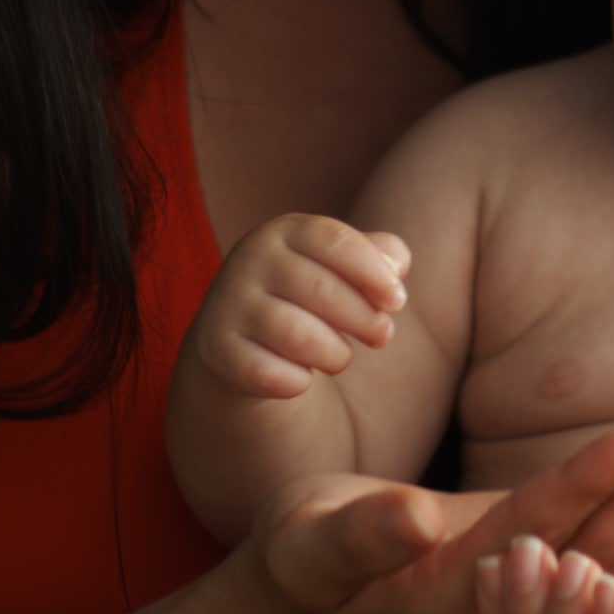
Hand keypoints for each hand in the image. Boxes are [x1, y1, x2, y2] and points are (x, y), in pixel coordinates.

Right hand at [189, 213, 409, 397]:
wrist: (243, 336)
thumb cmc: (312, 294)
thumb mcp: (346, 265)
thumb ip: (382, 257)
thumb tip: (394, 269)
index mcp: (285, 231)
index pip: (334, 240)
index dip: (373, 272)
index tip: (397, 301)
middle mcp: (249, 260)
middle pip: (321, 289)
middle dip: (364, 319)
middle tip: (382, 336)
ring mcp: (228, 304)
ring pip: (296, 335)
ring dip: (335, 353)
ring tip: (341, 356)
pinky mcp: (216, 349)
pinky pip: (267, 373)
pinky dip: (296, 382)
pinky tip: (303, 377)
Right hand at [249, 411, 613, 613]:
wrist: (321, 589)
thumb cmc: (307, 559)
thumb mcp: (313, 549)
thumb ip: (360, 538)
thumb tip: (412, 521)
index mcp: (462, 594)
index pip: (541, 533)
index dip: (591, 485)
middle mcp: (516, 599)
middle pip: (603, 543)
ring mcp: (543, 587)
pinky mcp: (556, 561)